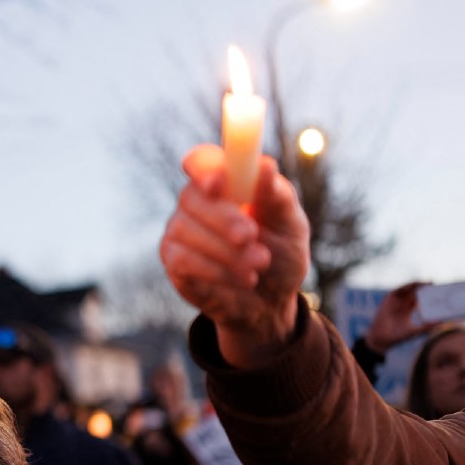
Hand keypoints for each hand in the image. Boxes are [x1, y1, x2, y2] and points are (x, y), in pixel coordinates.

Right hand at [160, 145, 310, 367]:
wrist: (271, 303)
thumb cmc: (281, 255)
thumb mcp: (291, 226)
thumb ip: (277, 196)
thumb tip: (265, 165)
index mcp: (227, 182)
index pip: (201, 161)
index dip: (203, 168)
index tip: (218, 183)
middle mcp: (197, 202)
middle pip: (191, 196)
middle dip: (223, 218)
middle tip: (251, 236)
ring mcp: (180, 230)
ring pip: (187, 230)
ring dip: (226, 251)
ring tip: (259, 265)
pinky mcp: (173, 261)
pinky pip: (183, 259)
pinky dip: (216, 271)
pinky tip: (242, 279)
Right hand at [364, 282, 433, 352]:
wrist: (382, 338)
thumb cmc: (398, 336)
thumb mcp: (416, 330)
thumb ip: (427, 326)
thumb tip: (441, 322)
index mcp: (407, 310)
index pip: (419, 299)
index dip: (427, 295)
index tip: (437, 292)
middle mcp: (401, 304)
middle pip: (414, 292)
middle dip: (424, 287)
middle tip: (433, 284)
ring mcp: (394, 301)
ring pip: (407, 289)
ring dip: (416, 285)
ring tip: (427, 283)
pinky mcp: (388, 299)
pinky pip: (398, 290)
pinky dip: (406, 286)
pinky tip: (415, 285)